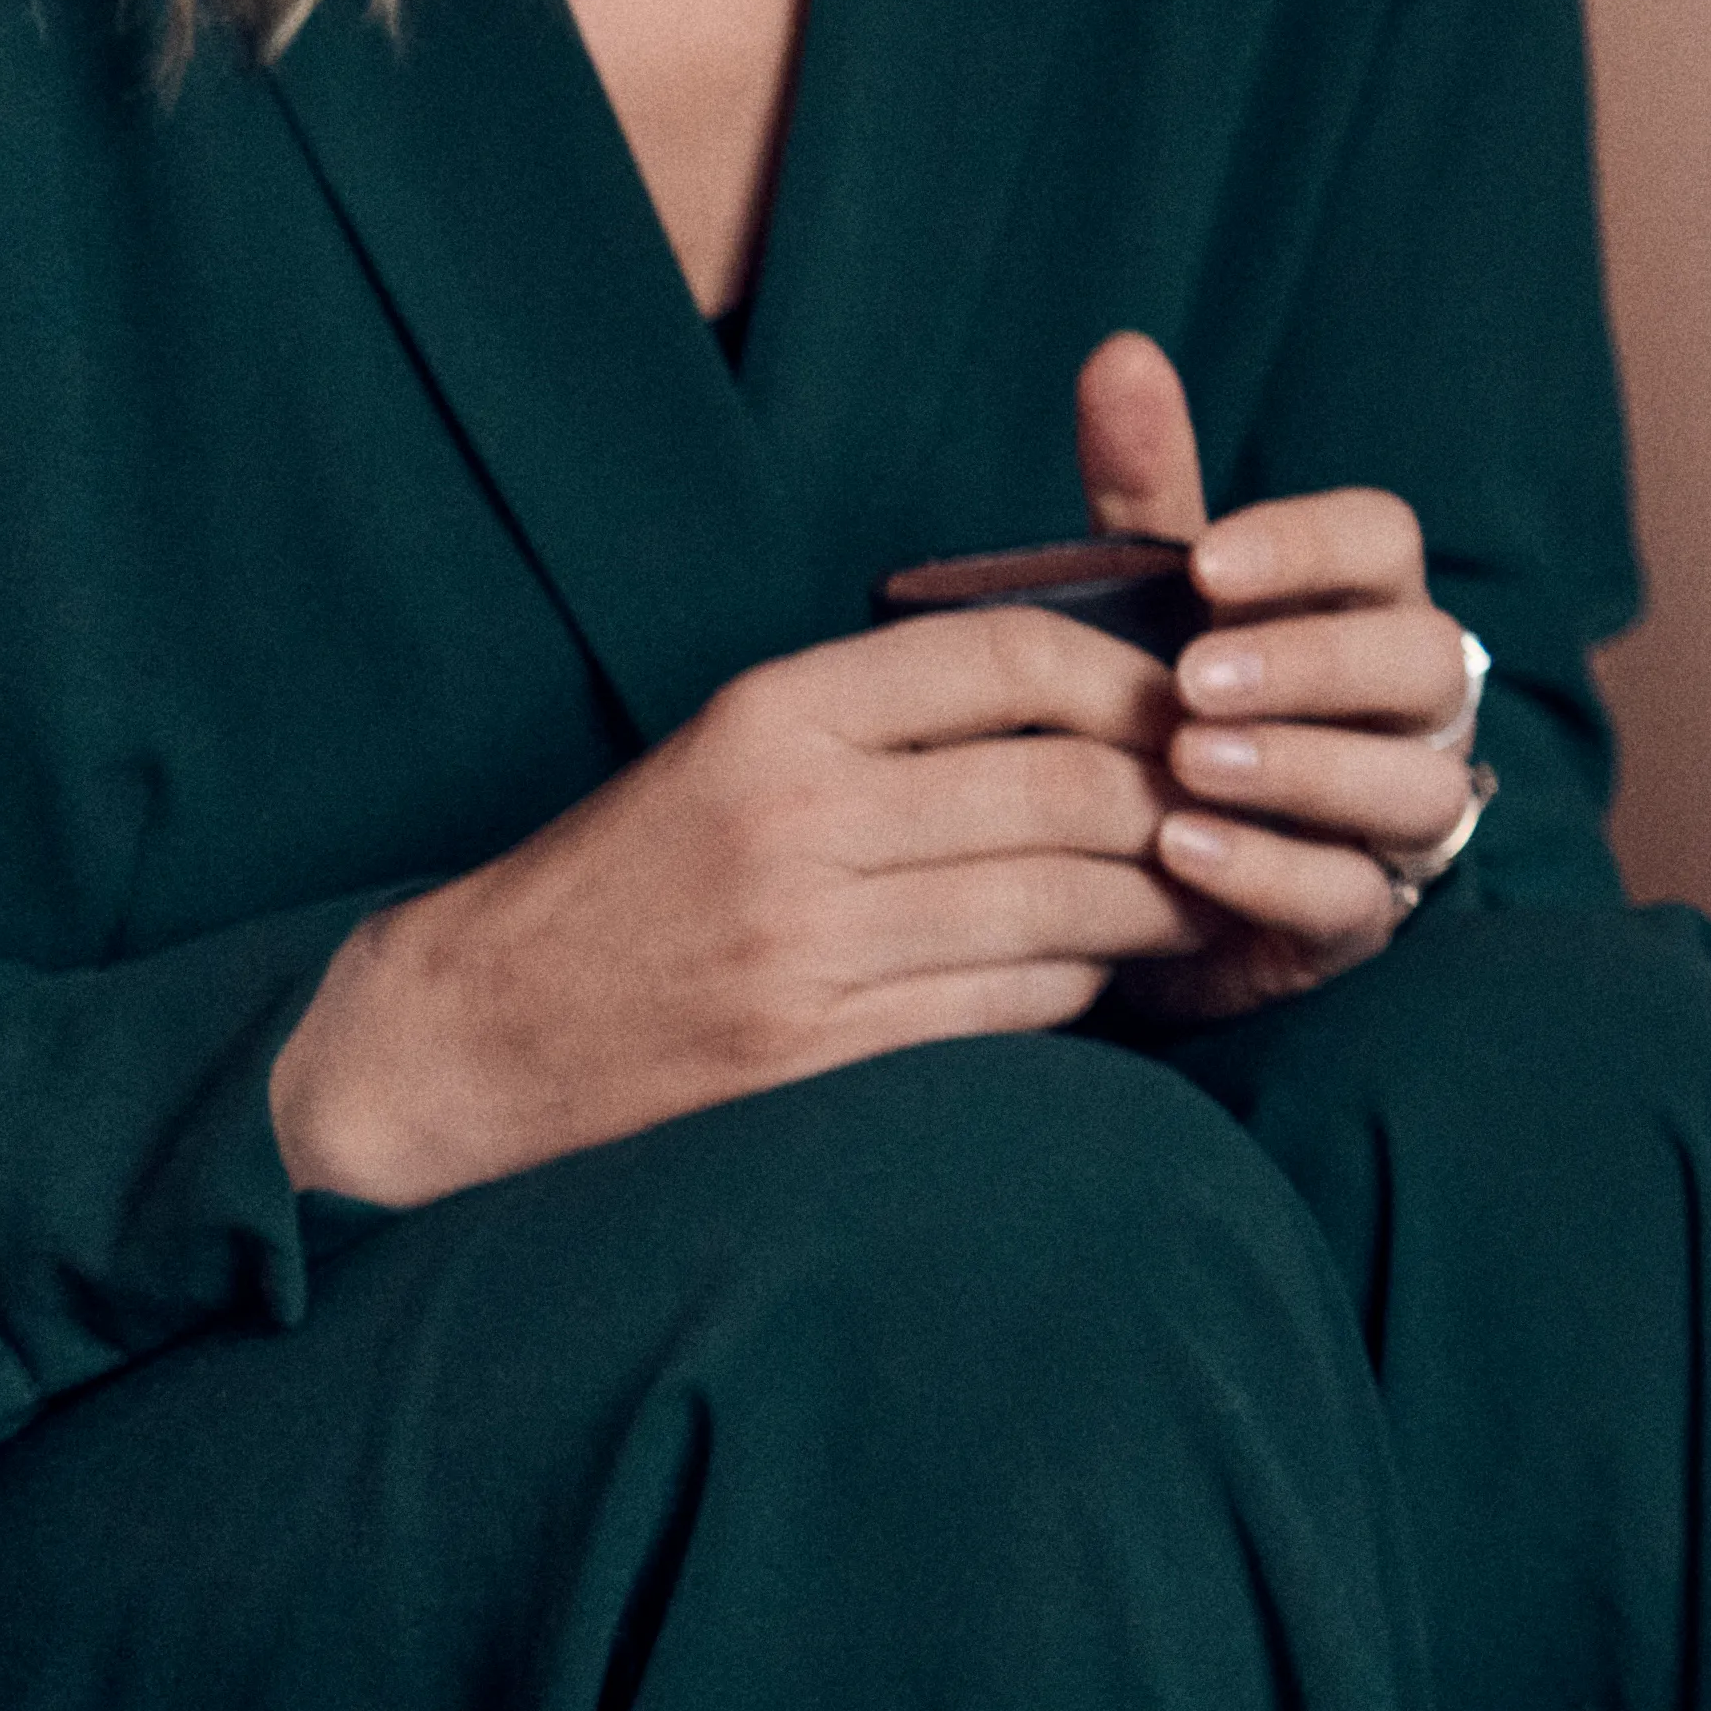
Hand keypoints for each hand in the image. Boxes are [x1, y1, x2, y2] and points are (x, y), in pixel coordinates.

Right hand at [266, 592, 1192, 1212]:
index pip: (1012, 654)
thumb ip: (898, 708)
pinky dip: (1083, 986)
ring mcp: (805, 945)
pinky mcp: (813, 1056)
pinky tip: (1103, 974)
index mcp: (777, 713)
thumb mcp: (741, 745)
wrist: (472, 1031)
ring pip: (1062, 905)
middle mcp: (795, 819)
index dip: (1131, 676)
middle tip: (1237, 810)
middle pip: (1068, 790)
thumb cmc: (635, 873)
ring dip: (1158, 904)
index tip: (1187, 704)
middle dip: (1179, 802)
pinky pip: (1013, 1008)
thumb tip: (1104, 683)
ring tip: (1202, 894)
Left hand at [1069, 332, 1485, 1020]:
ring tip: (1189, 766)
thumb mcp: (1145, 594)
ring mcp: (1398, 817)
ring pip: (1415, 787)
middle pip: (1423, 659)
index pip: (1385, 543)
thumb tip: (1118, 350)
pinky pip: (1354, 899)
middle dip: (1313, 664)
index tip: (1206, 562)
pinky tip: (1183, 853)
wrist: (1129, 868)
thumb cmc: (1163, 704)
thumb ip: (1144, 486)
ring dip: (1304, 770)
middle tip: (1194, 679)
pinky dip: (1273, 874)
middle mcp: (1413, 706)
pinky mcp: (1360, 920)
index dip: (1307, 547)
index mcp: (1365, 604)